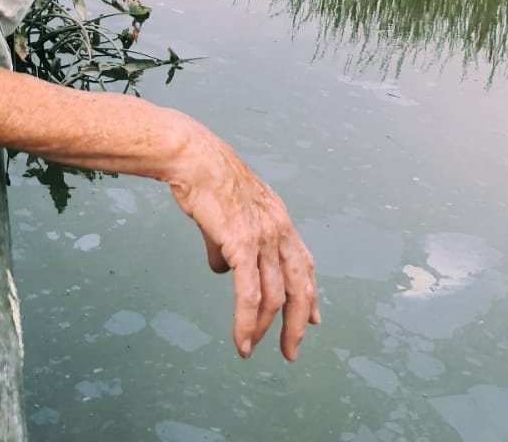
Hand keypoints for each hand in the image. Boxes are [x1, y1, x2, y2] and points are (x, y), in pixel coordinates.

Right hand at [169, 122, 319, 360]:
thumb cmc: (204, 176)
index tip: (314, 319)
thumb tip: (221, 268)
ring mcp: (263, 237)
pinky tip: (241, 341)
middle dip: (298, 324)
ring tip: (251, 349)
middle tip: (291, 350)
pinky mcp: (242, 244)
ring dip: (264, 329)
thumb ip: (226, 242)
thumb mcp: (225, 212)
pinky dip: (246, 323)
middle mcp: (279, 229)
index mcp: (278, 218)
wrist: (193, 156)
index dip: (310, 294)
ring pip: (274, 297)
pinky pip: (249, 294)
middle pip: (300, 287)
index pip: (304, 263)